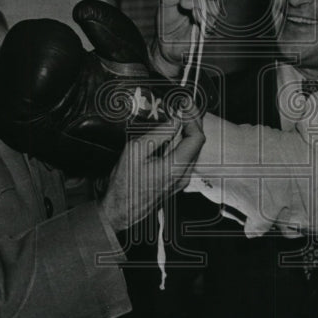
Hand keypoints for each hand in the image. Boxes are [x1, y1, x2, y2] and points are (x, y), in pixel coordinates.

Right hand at [100, 117, 204, 231]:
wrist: (120, 210)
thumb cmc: (124, 184)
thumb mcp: (135, 151)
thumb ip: (159, 134)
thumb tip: (175, 121)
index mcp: (175, 168)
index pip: (196, 138)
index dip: (193, 118)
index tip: (185, 106)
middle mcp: (183, 176)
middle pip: (198, 143)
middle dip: (193, 121)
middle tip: (184, 106)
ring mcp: (181, 181)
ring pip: (194, 150)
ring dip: (189, 131)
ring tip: (180, 116)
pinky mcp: (177, 182)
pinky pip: (187, 158)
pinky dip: (184, 142)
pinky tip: (174, 134)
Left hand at [151, 0, 222, 77]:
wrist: (162, 42)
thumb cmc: (166, 19)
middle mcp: (206, 3)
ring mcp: (208, 18)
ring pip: (215, 6)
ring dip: (199, 1)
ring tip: (183, 3)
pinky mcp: (206, 31)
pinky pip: (211, 22)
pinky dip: (201, 15)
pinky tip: (192, 15)